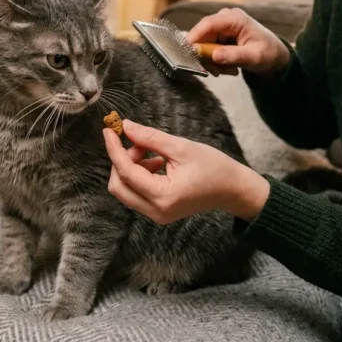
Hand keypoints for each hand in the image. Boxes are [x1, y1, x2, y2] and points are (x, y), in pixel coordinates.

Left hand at [103, 119, 270, 224]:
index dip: (114, 150)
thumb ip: (149, 138)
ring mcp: (157, 214)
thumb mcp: (181, 147)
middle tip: (139, 144)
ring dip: (131, 167)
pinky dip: (139, 175)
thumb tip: (125, 126)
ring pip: (125, 190)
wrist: (232, 189)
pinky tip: (157, 163)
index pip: (127, 173)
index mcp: (163, 196)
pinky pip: (136, 193)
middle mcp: (156, 211)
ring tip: (154, 153)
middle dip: (122, 161)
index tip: (108, 130)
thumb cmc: (213, 167)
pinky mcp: (159, 212)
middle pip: (119, 186)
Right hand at [185, 7, 290, 76]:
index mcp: (235, 18)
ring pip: (203, 44)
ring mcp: (221, 26)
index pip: (208, 24)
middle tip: (217, 72)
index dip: (194, 36)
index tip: (186, 52)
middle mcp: (225, 18)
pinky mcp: (219, 35)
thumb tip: (214, 56)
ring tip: (228, 71)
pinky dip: (215, 60)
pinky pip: (208, 48)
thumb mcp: (254, 57)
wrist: (275, 55)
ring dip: (212, 61)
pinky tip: (228, 67)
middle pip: (203, 35)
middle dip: (206, 56)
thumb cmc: (268, 53)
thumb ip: (234, 56)